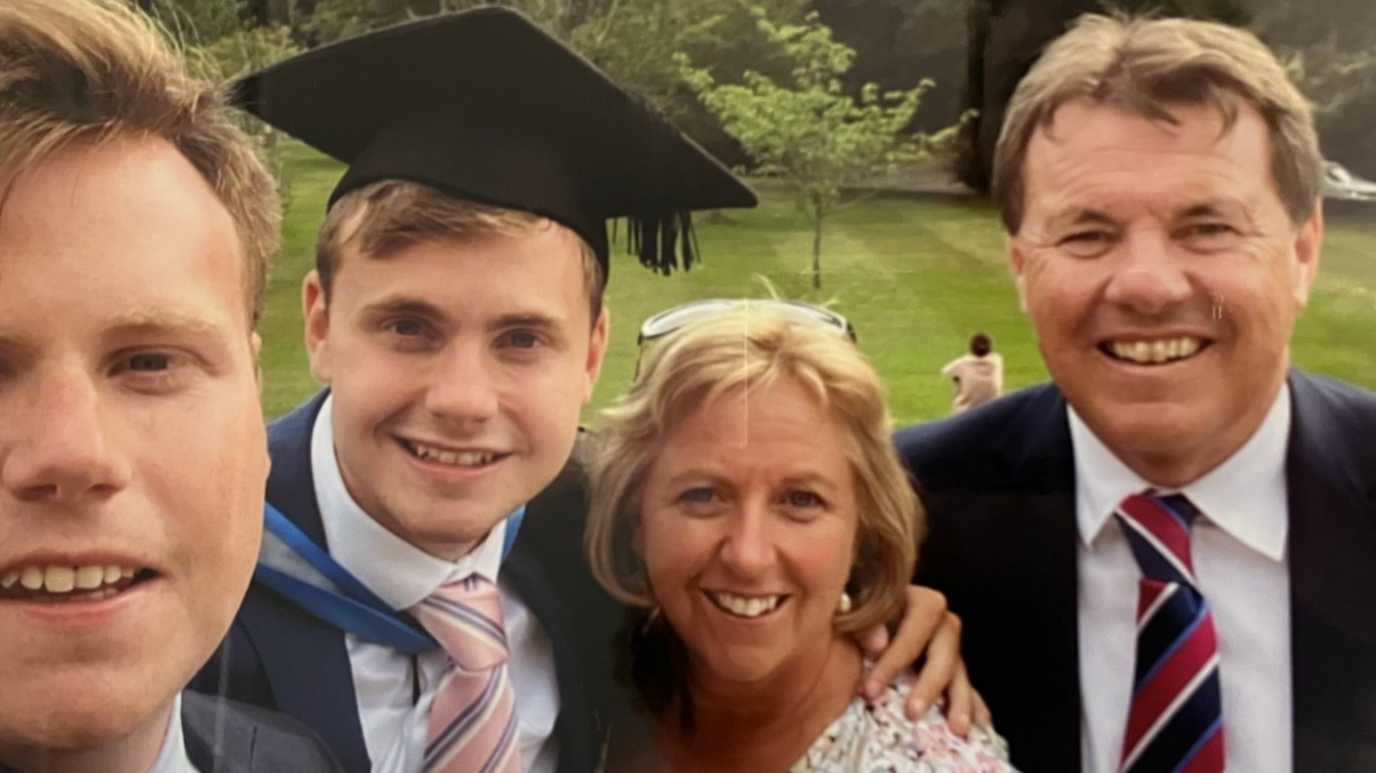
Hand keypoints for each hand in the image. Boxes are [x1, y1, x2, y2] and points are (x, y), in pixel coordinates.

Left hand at [856, 586, 991, 735]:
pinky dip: (973, 705)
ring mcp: (946, 646)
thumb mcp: (847, 613)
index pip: (918, 619)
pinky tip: (980, 724)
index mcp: (912, 599)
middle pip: (947, 644)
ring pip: (960, 668)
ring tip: (958, 728)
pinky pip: (968, 686)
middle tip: (912, 713)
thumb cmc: (848, 617)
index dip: (898, 654)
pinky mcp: (950, 670)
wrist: (850, 630)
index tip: (872, 690)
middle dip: (931, 681)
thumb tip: (878, 642)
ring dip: (960, 698)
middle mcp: (936, 620)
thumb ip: (859, 620)